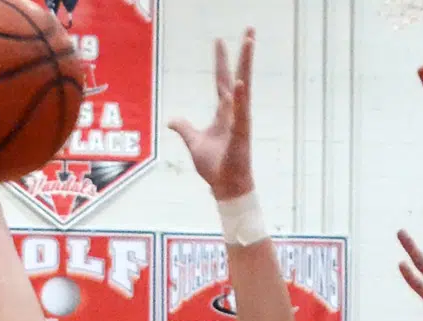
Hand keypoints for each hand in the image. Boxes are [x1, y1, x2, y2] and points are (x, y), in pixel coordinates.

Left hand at [170, 32, 254, 200]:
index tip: (219, 40)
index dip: (221, 60)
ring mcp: (241, 120)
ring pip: (244, 87)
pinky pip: (242, 112)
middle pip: (238, 75)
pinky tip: (239, 81)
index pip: (222, 80)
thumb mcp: (194, 142)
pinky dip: (240, 97)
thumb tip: (172, 120)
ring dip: (246, 65)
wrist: (225, 187)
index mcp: (224, 112)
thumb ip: (185, 128)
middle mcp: (235, 112)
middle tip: (250, 30)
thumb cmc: (215, 167)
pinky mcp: (242, 133)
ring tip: (249, 43)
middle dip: (243, 53)